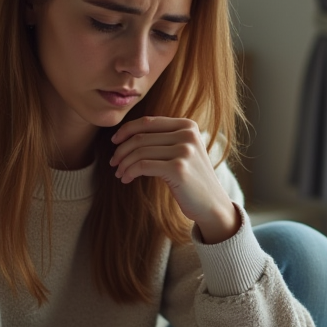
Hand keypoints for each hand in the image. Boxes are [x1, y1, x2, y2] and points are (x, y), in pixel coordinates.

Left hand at [109, 116, 239, 243]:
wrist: (212, 205)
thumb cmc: (192, 179)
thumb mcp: (183, 151)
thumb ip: (164, 138)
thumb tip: (127, 134)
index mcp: (188, 125)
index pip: (148, 121)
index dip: (127, 130)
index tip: (114, 141)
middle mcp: (187, 134)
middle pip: (141, 137)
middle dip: (122, 150)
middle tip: (114, 163)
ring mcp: (184, 151)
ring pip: (139, 151)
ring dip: (124, 163)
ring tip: (119, 173)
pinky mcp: (178, 168)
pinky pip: (142, 166)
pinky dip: (129, 172)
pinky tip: (126, 179)